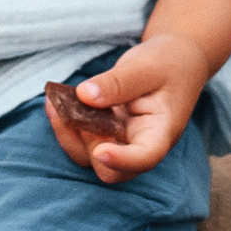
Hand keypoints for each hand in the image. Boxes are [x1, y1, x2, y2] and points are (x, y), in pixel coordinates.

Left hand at [51, 31, 212, 181]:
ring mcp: (122, 141)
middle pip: (110, 169)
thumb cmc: (168, 63)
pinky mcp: (106, 132)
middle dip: (84, 145)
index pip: (145, 158)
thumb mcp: (146, 66)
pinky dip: (67, 123)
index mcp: (161, 133)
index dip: (122, 161)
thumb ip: (118, 83)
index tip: (101, 150)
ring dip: (68, 134)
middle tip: (67, 111)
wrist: (176, 60)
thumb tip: (84, 96)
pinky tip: (56, 100)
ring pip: (89, 156)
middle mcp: (140, 145)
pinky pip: (82, 137)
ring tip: (54, 102)